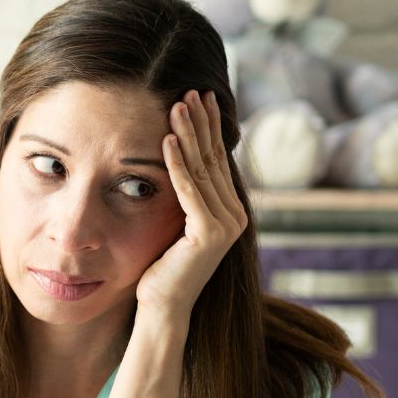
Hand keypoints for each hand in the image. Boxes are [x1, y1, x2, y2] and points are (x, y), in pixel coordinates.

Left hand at [136, 90, 248, 329]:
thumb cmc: (162, 268)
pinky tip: (166, 141)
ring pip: (202, 170)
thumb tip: (178, 158)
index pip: (216, 160)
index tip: (198, 97)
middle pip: (213, 159)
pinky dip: (176, 165)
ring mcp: (226, 225)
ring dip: (188, 134)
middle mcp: (235, 215)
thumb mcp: (176, 222)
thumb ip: (186, 194)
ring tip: (177, 105)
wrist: (163, 307)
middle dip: (201, 123)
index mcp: (230, 210)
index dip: (208, 128)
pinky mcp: (209, 233)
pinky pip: (189, 191)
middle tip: (191, 90)